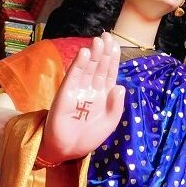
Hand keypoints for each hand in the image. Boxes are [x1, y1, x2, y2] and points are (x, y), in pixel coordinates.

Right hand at [39, 33, 125, 163]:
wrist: (68, 150)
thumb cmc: (88, 137)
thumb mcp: (109, 123)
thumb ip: (116, 106)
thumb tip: (120, 86)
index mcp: (103, 95)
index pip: (109, 73)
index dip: (112, 59)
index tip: (115, 45)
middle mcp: (91, 89)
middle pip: (99, 67)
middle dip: (103, 52)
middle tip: (107, 36)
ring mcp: (78, 90)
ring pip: (87, 69)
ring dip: (93, 55)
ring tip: (98, 41)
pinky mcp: (65, 94)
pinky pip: (73, 77)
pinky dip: (79, 65)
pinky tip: (85, 54)